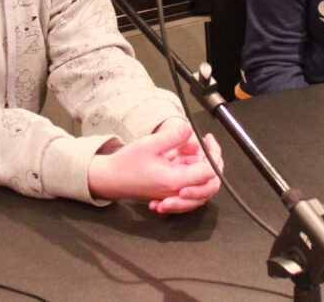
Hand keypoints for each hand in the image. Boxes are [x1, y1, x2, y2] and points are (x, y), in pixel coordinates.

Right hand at [88, 119, 222, 213]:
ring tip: (190, 146)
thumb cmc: (126, 163)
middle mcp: (177, 191)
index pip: (208, 173)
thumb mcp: (149, 144)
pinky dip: (192, 170)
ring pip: (202, 184)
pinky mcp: (171, 193)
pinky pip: (191, 186)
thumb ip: (173, 136)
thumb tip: (191, 128)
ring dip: (201, 164)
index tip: (207, 139)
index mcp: (174, 181)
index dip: (213, 155)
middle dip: (212, 161)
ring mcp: (175, 194)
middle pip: (210, 183)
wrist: (110, 179)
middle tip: (206, 142)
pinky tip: (183, 155)